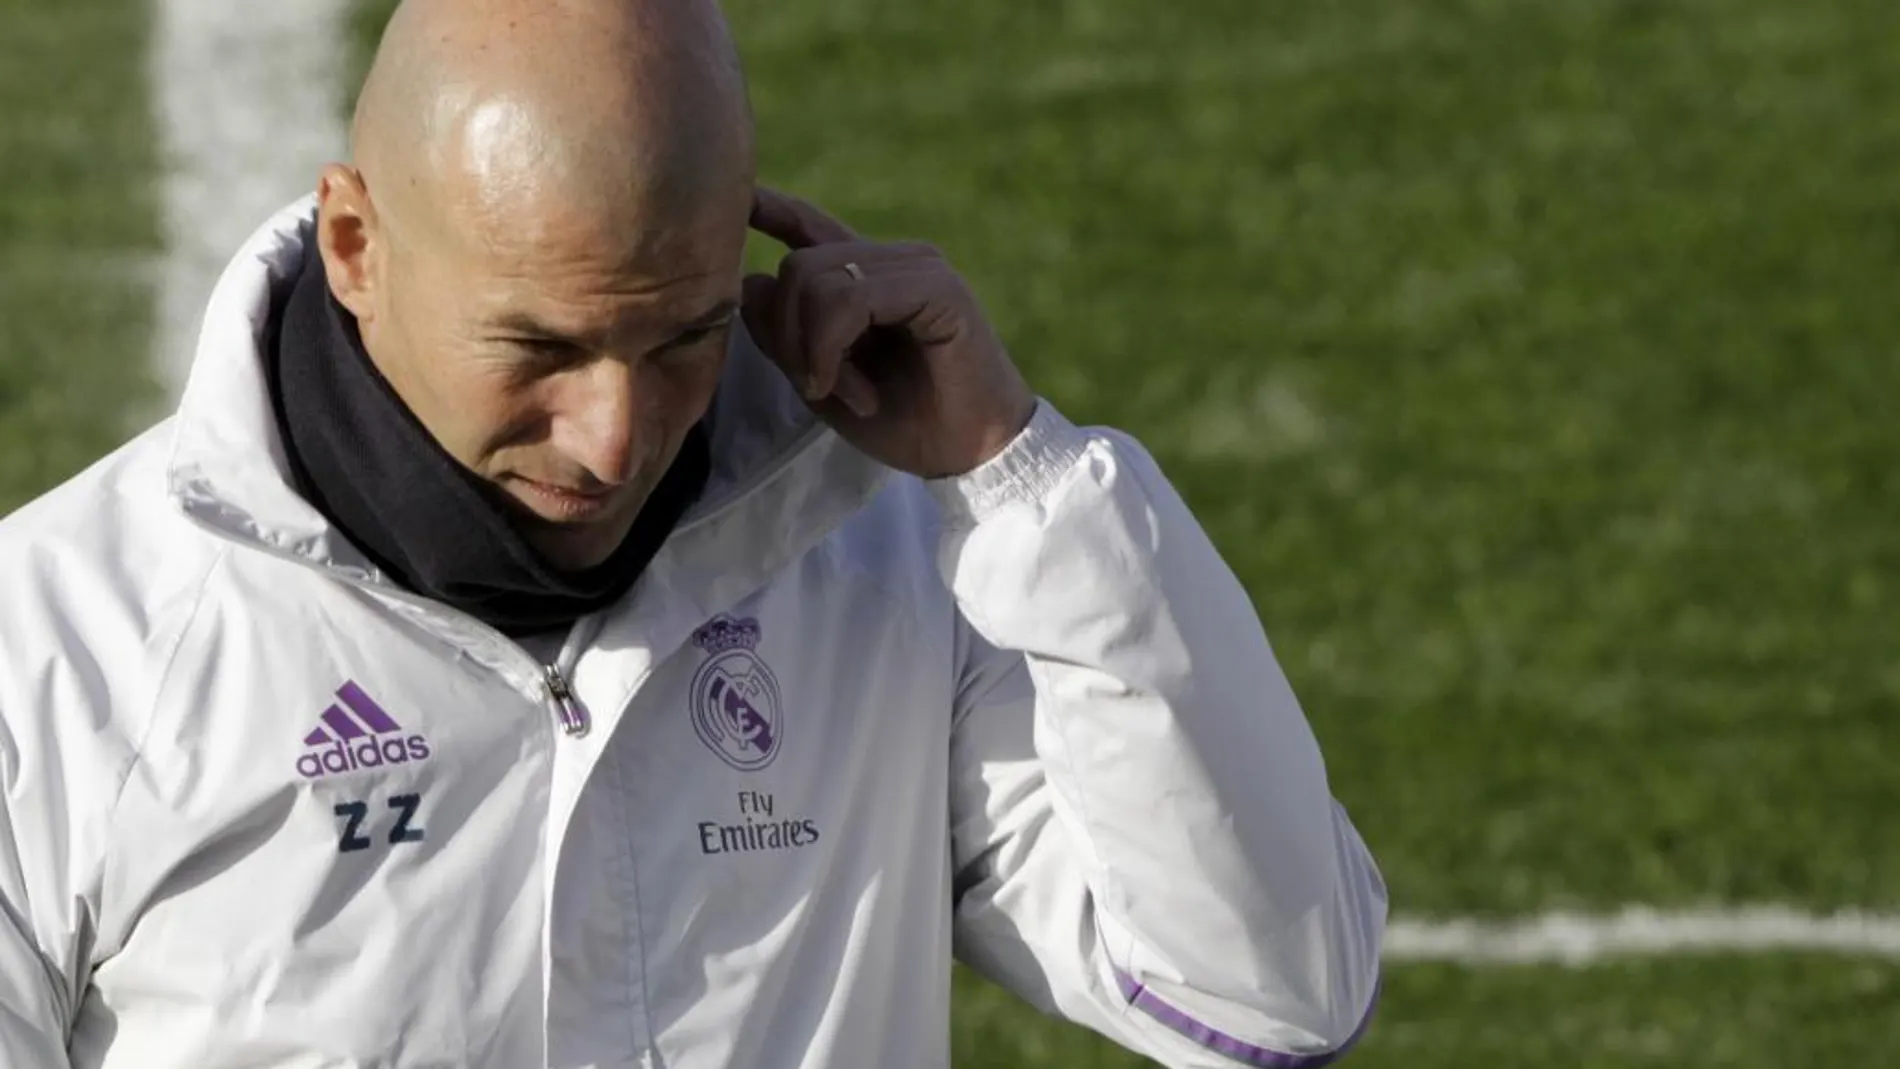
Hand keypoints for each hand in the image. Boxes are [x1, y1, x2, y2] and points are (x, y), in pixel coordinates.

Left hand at [741, 187, 1037, 479]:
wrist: (970, 456)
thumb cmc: (904, 421)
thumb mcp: (823, 380)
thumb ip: (784, 334)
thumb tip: (749, 282)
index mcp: (868, 274)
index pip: (809, 226)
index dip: (770, 208)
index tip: (738, 199)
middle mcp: (892, 259)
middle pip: (795, 266)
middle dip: (787, 335)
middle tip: (819, 387)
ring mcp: (917, 266)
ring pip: (815, 277)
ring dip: (814, 350)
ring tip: (849, 394)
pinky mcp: (938, 287)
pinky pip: (852, 298)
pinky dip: (835, 349)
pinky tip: (857, 392)